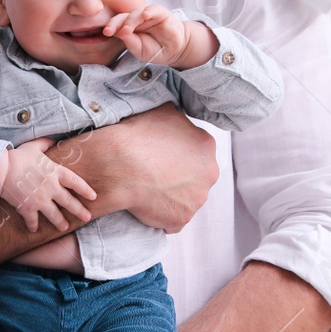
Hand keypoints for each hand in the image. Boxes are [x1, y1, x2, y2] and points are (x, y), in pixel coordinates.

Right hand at [0, 137, 95, 232]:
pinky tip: (34, 230)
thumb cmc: (17, 156)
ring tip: (64, 227)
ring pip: (54, 215)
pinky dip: (33, 226)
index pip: (76, 182)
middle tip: (87, 217)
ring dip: (60, 222)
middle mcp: (51, 188)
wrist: (1, 169)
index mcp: (55, 172)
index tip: (93, 197)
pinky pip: (33, 220)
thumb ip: (45, 143)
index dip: (86, 190)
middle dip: (79, 211)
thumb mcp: (34, 146)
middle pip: (69, 202)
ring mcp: (40, 200)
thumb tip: (52, 140)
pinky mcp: (28, 208)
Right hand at [60, 104, 215, 232]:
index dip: (179, 156)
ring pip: (186, 200)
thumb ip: (178, 119)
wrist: (121, 165)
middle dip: (180, 178)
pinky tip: (146, 205)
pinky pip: (173, 220)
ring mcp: (196, 199)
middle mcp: (208, 174)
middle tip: (156, 175)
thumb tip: (177, 119)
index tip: (163, 159)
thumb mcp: (163, 111)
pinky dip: (161, 215)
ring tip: (149, 191)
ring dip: (171, 197)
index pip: (198, 153)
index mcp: (206, 146)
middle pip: (196, 178)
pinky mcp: (181, 218)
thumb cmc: (139, 136)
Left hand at [103, 5, 214, 68]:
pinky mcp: (160, 13)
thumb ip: (131, 42)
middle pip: (123, 17)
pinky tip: (145, 15)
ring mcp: (147, 15)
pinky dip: (148, 11)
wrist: (174, 50)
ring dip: (130, 20)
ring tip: (127, 29)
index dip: (111, 27)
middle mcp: (135, 20)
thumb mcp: (140, 50)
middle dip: (115, 23)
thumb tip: (120, 34)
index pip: (117, 25)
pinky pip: (153, 9)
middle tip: (111, 30)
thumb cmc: (155, 49)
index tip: (106, 33)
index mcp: (128, 28)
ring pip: (136, 13)